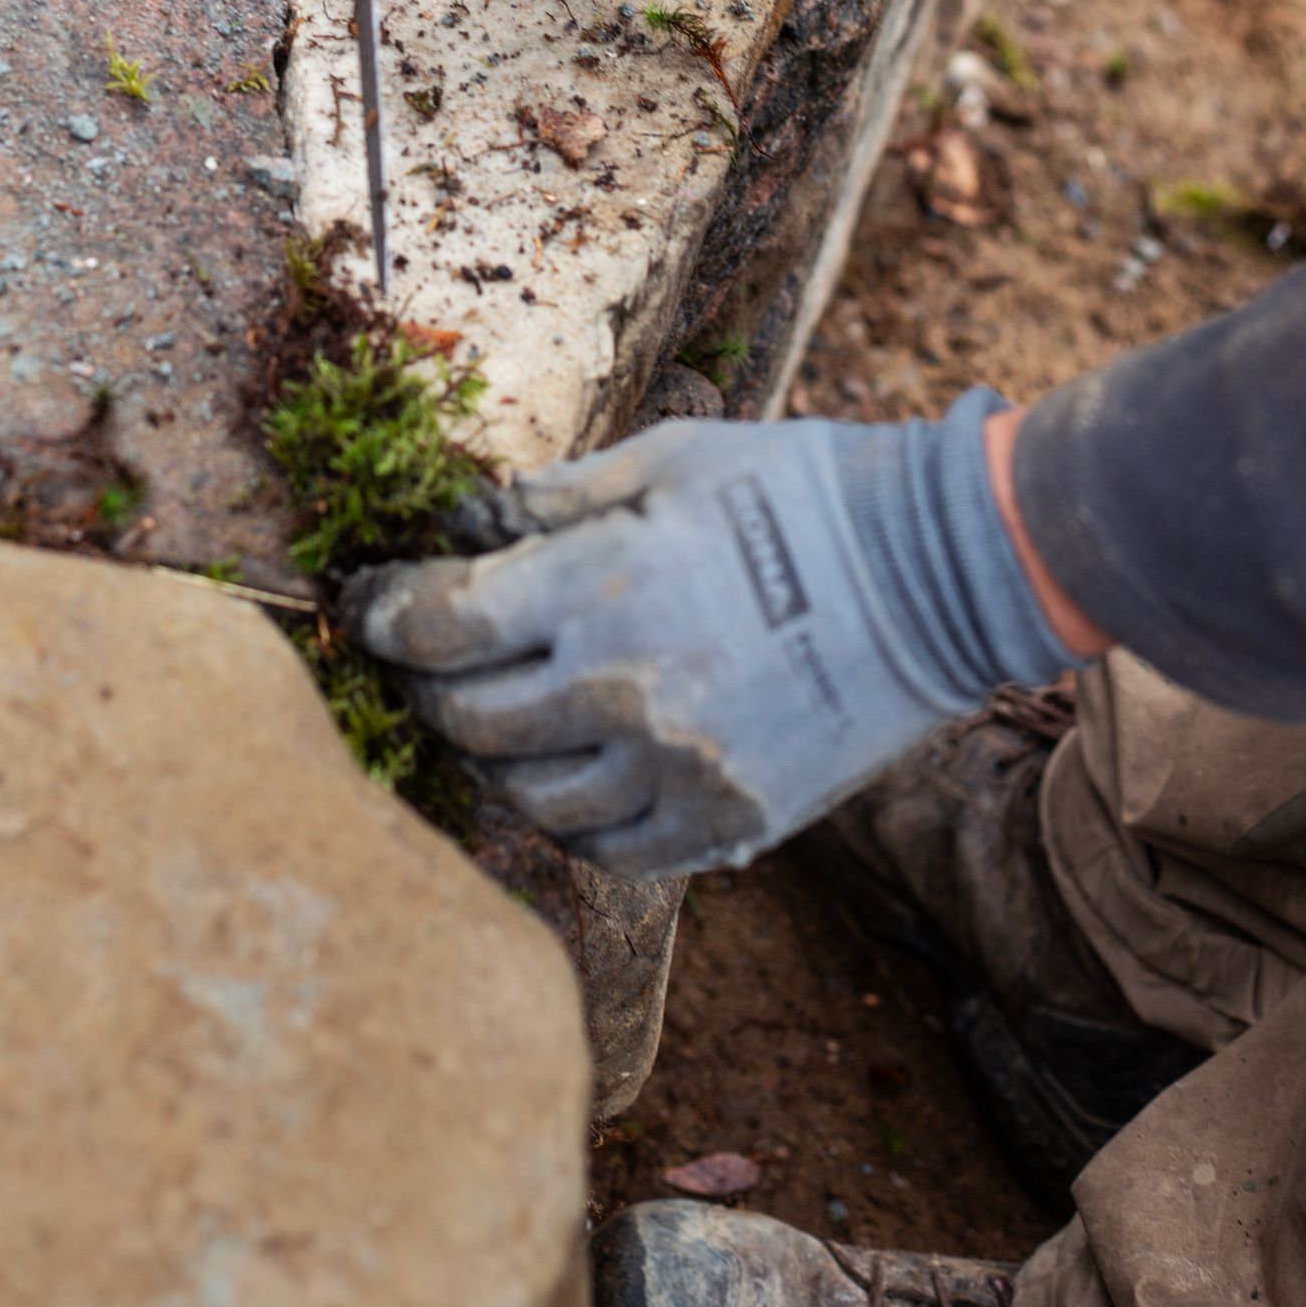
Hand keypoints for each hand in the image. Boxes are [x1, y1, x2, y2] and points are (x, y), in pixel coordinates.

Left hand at [349, 395, 1078, 879]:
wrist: (939, 573)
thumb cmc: (796, 490)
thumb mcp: (667, 459)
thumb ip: (556, 497)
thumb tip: (465, 521)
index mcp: (600, 587)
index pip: (440, 624)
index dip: (383, 616)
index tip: (366, 606)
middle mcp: (624, 691)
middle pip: (467, 716)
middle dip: (423, 683)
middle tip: (417, 659)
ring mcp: (677, 770)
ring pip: (526, 795)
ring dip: (489, 754)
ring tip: (487, 715)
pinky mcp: (727, 822)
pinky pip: (606, 848)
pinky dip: (565, 815)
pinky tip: (563, 771)